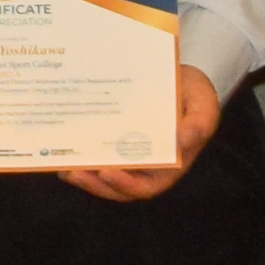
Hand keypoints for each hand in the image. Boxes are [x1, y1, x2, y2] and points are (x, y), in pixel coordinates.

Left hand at [62, 65, 226, 200]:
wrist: (179, 76)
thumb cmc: (194, 93)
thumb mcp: (203, 104)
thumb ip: (199, 123)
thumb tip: (186, 140)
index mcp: (169, 165)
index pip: (146, 186)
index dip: (126, 185)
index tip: (107, 173)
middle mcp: (147, 165)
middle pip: (119, 187)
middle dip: (95, 185)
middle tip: (73, 173)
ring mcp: (128, 155)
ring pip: (103, 176)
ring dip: (83, 176)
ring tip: (63, 168)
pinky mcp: (114, 141)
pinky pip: (96, 155)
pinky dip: (79, 157)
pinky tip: (61, 149)